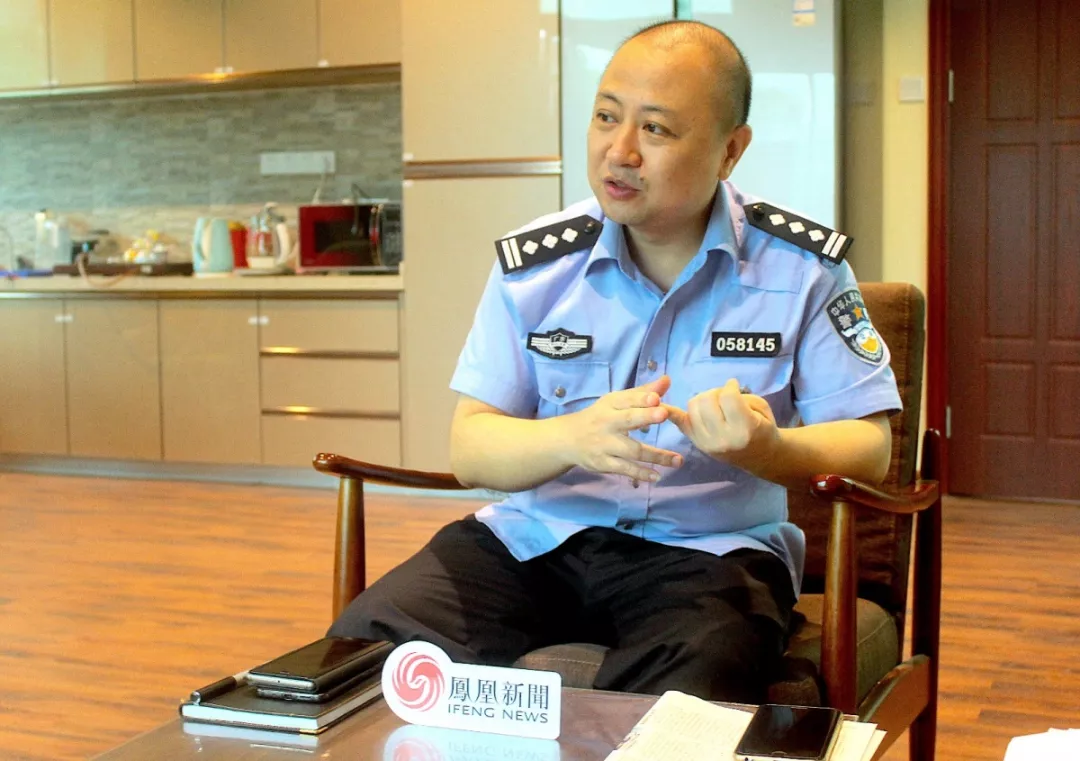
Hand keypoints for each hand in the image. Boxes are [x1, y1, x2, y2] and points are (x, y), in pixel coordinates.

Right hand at [560, 375, 683, 481]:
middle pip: (628, 419)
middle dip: (646, 416)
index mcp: (611, 405)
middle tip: (664, 413)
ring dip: (656, 456)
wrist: (567, 439)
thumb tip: (668, 380)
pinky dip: (641, 473)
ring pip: (632, 450)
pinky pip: (625, 469)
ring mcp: (605, 445)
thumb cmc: (599, 417)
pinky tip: (657, 476)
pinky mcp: (603, 463)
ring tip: (678, 460)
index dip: (642, 398)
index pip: (627, 399)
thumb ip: (643, 393)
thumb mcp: (616, 402)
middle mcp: (607, 423)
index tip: (657, 398)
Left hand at [663, 378, 779, 466]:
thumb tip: (721, 389)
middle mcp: (721, 438)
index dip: (730, 387)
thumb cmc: (763, 429)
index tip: (733, 386)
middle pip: (705, 401)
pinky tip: (660, 403)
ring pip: (692, 407)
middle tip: (724, 397)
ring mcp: (705, 442)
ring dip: (702, 400)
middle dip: (714, 393)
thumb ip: (741, 397)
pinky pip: (679, 421)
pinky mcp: (695, 442)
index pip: (727, 397)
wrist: (759, 456)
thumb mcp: (761, 409)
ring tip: (714, 405)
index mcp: (743, 429)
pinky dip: (669, 411)